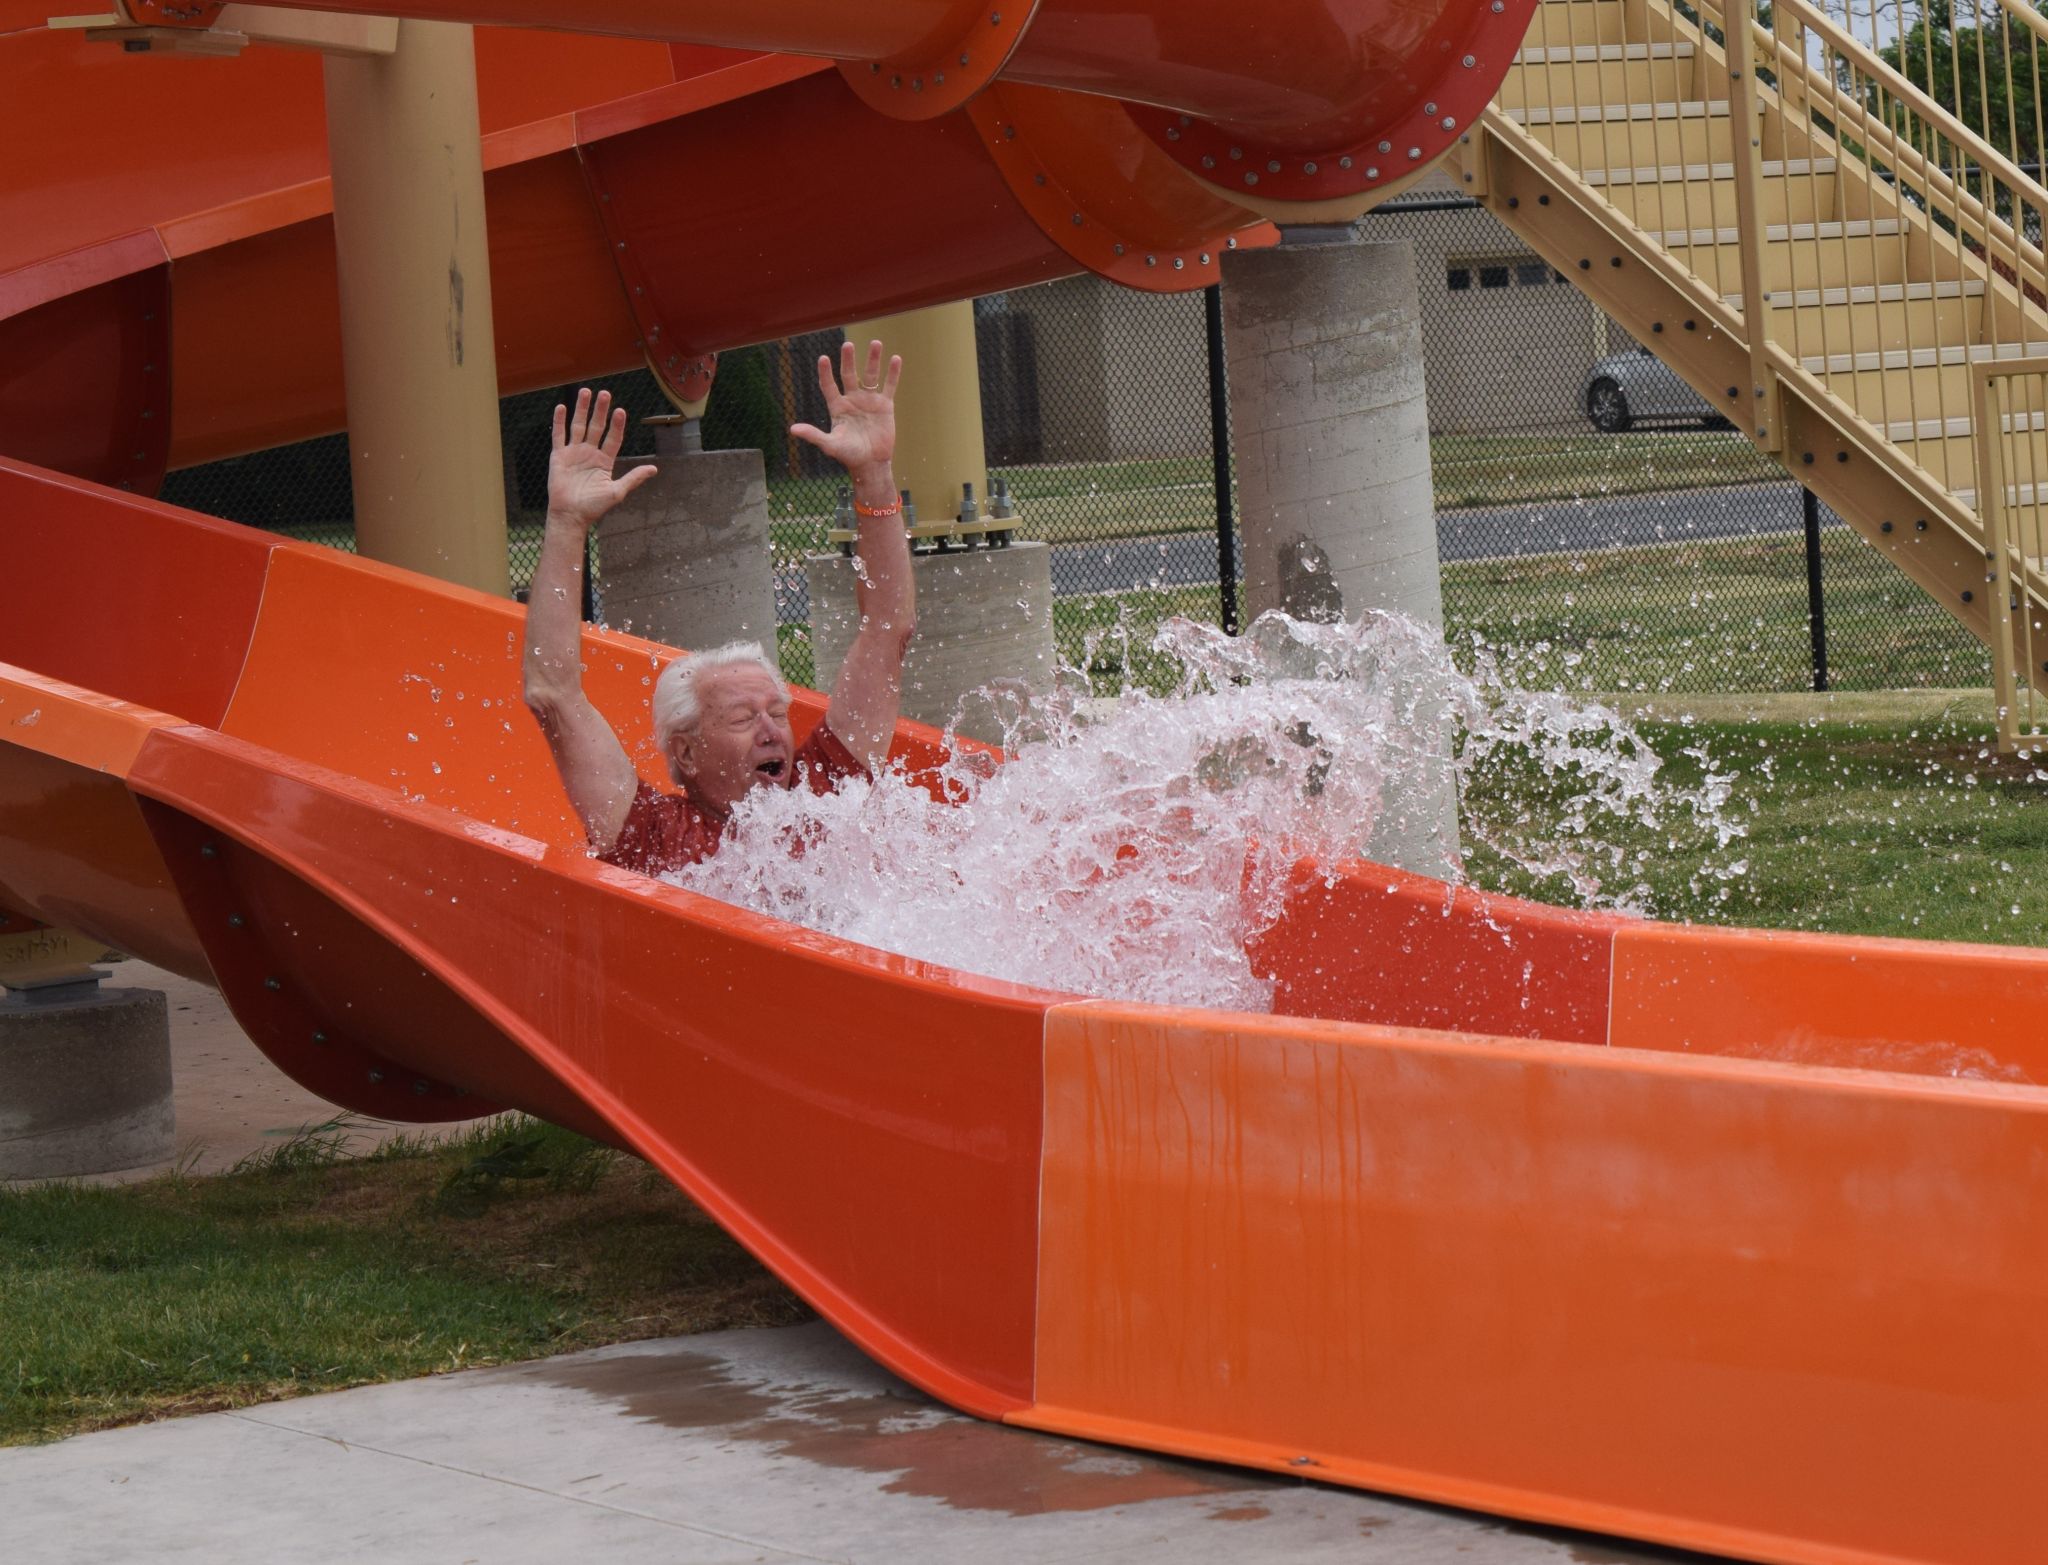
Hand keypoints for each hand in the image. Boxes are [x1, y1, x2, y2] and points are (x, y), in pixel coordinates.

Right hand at [547, 387, 656, 530]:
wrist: (571, 515)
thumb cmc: (594, 507)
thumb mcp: (617, 492)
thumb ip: (633, 478)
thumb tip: (654, 469)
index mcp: (604, 461)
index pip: (613, 438)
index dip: (617, 425)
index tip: (620, 411)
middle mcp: (590, 453)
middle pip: (596, 427)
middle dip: (600, 410)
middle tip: (605, 393)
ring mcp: (574, 453)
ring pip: (578, 426)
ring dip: (581, 409)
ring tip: (586, 392)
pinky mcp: (559, 456)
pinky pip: (559, 435)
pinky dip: (559, 422)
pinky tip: (562, 407)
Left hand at [791, 339, 899, 496]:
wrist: (871, 463)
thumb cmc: (848, 455)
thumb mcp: (830, 445)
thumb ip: (813, 435)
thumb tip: (793, 429)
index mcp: (837, 407)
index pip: (829, 385)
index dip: (826, 373)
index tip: (823, 358)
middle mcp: (852, 399)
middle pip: (849, 375)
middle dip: (848, 360)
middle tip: (848, 345)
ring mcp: (869, 401)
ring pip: (871, 375)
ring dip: (872, 360)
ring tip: (875, 343)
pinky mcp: (885, 405)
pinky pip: (889, 386)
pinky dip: (892, 373)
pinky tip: (895, 358)